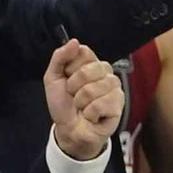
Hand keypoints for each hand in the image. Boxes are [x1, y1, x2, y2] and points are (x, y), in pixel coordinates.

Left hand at [44, 39, 122, 160]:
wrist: (69, 130)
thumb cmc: (63, 105)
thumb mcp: (53, 78)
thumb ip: (60, 57)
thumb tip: (75, 42)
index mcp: (91, 64)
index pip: (84, 52)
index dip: (70, 67)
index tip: (67, 79)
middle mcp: (105, 73)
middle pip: (89, 70)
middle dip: (74, 86)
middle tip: (74, 96)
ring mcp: (114, 88)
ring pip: (93, 88)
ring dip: (81, 102)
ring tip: (83, 107)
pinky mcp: (118, 105)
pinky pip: (100, 104)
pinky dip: (90, 113)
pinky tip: (92, 116)